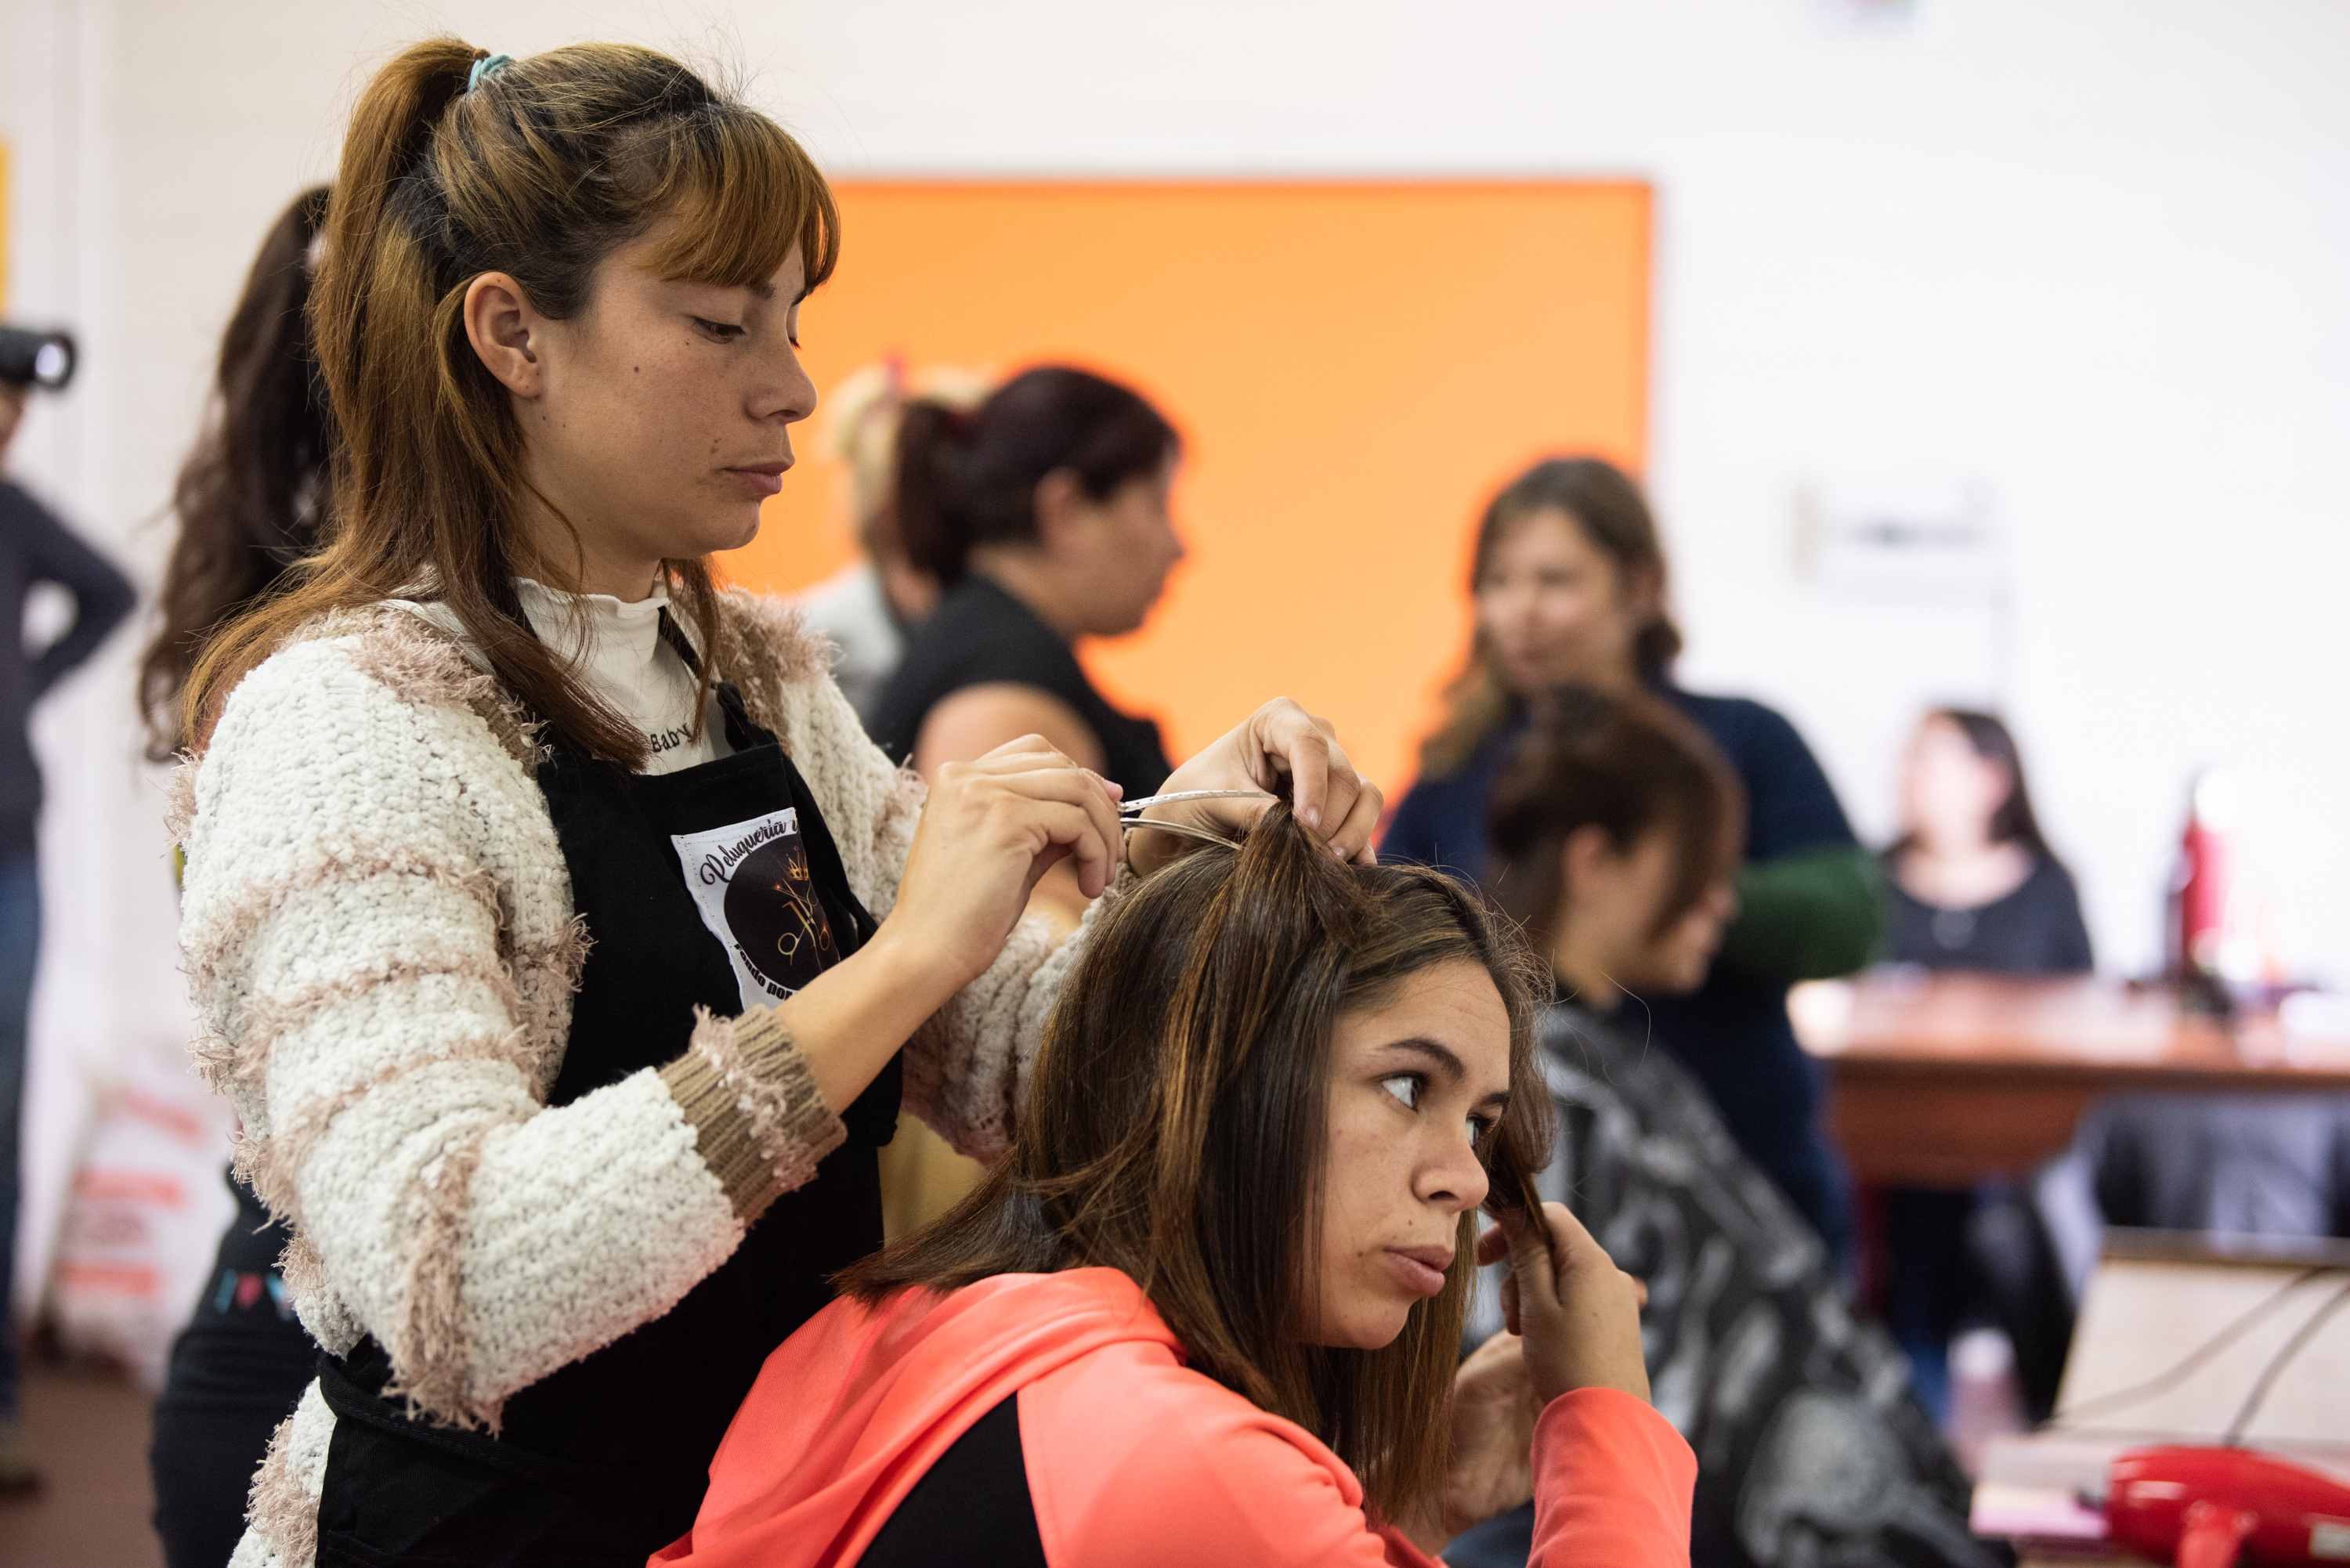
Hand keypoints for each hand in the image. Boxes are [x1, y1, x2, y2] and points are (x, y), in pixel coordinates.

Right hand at [878, 735, 1124, 994]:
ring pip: (1076, 789)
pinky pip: (1076, 822)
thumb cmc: (961, 917)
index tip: (1104, 812)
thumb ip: (1043, 824)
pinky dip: (1097, 852)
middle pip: (1061, 764)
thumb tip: (1098, 804)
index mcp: (956, 778)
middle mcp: (965, 775)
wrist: (925, 954)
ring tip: (1103, 875)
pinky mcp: (1005, 819)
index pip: (1035, 752)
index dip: (1079, 779)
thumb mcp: (1007, 855)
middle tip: (1111, 852)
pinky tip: (1090, 887)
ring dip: (1104, 832)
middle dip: (1099, 805)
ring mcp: (983, 792)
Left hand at [1127, 698, 1382, 875]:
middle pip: (1343, 776)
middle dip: (1330, 820)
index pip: (1310, 746)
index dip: (1314, 787)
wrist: (1195, 811)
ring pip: (1365, 795)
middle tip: (1310, 856)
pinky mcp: (1342, 797)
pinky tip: (1352, 870)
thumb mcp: (1217, 798)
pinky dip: (1361, 843)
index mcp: (1278, 719)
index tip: (1305, 825)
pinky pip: (1365, 817)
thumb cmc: (1198, 792)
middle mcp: (1315, 735)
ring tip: (1327, 864)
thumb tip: (1294, 833)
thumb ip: (1254, 810)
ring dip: (1352, 833)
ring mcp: (1333, 766)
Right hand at [1479, 1203, 1649, 1405]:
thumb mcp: (1535, 1304)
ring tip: (1523, 1337)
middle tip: (1508, 1316)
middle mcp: (1611, 1274)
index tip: (1483, 1258)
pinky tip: (1543, 1345)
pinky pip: (1578, 1301)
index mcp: (1591, 1261)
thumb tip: (1516, 1211)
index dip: (1512, 1228)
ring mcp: (1618, 1300)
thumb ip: (1526, 1253)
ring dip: (1533, 1297)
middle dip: (1521, 1272)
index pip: (1549, 1215)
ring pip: (1563, 1277)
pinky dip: (1552, 1313)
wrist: (1606, 1423)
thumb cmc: (1566, 1363)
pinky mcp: (1618, 1325)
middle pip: (1554, 1249)